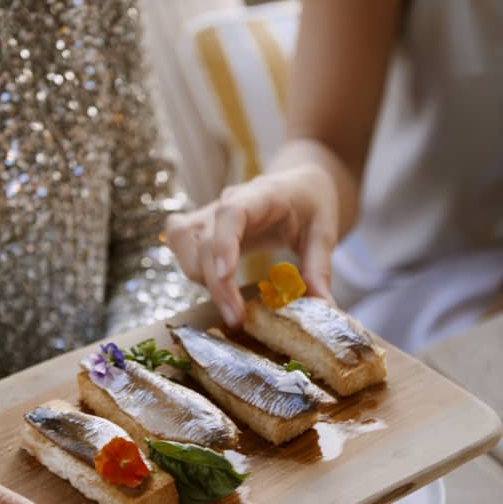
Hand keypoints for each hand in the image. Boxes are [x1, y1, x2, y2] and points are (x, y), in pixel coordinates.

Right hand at [166, 163, 338, 327]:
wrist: (297, 184)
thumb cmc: (311, 205)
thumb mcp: (324, 232)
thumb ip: (320, 268)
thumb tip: (323, 307)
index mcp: (263, 195)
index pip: (232, 212)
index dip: (224, 244)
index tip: (225, 276)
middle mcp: (228, 200)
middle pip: (205, 240)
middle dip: (216, 285)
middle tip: (237, 320)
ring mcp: (210, 211)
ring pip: (184, 243)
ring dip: (200, 278)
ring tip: (230, 303)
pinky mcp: (200, 225)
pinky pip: (179, 243)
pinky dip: (190, 267)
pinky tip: (213, 286)